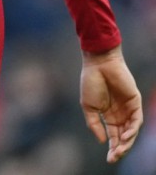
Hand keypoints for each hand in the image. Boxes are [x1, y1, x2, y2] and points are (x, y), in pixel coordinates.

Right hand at [81, 45, 142, 162]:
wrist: (98, 64)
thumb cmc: (90, 82)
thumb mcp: (88, 106)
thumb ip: (94, 123)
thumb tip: (101, 140)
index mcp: (108, 116)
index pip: (113, 136)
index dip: (111, 148)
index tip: (109, 159)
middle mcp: (120, 114)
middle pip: (123, 137)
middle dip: (120, 149)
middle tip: (114, 158)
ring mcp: (129, 109)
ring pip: (131, 131)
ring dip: (127, 142)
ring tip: (120, 150)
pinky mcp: (135, 102)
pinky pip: (137, 120)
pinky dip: (133, 129)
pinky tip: (126, 136)